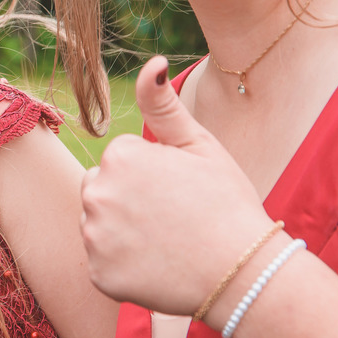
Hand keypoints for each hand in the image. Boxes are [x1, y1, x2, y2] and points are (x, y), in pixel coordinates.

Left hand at [80, 56, 271, 313]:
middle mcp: (96, 192)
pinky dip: (123, 265)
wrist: (244, 273)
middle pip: (102, 188)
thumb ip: (163, 105)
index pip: (121, 159)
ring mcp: (94, 236)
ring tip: (165, 242)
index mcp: (119, 156)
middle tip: (171, 217)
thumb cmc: (226, 204)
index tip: (179, 191)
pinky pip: (103, 261)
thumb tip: (151, 63)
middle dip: (128, 198)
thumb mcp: (199, 145)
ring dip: (122, 230)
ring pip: (99, 224)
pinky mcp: (97, 274)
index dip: (152, 174)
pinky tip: (156, 266)